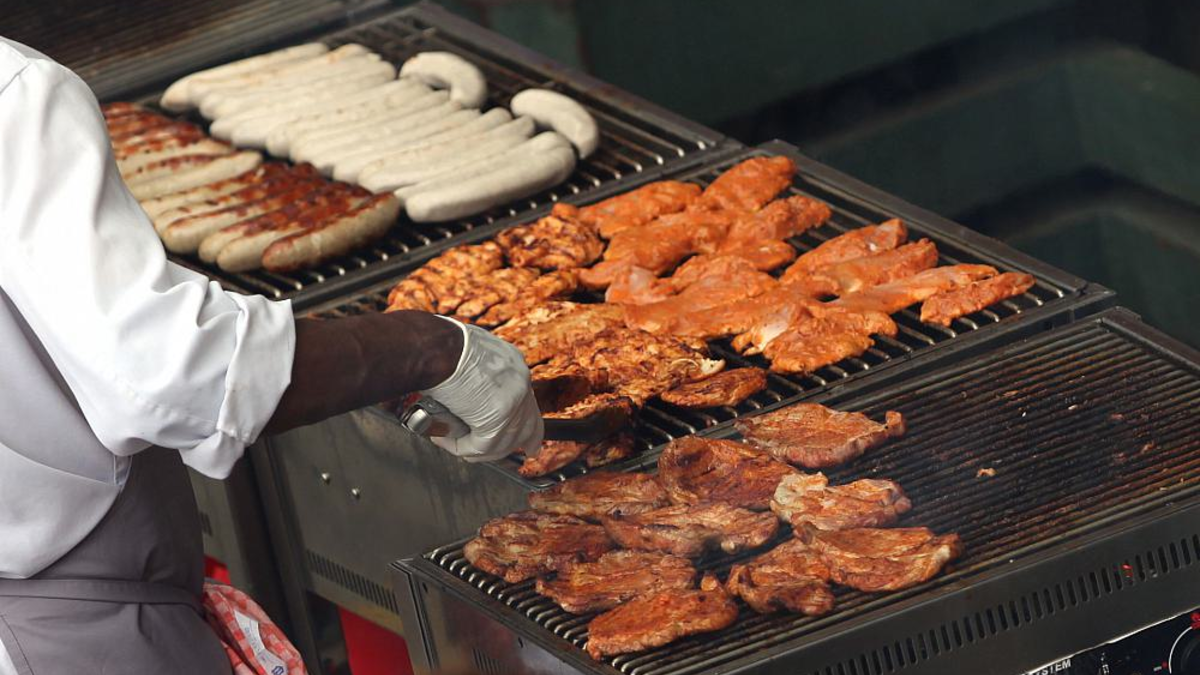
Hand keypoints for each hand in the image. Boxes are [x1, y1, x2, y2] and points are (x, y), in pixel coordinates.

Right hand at [420, 317, 543, 461]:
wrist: (433, 347)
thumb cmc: (438, 346)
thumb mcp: (466, 354)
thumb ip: (474, 373)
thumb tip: (466, 390)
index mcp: (513, 364)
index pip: (527, 400)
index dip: (526, 420)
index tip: (530, 434)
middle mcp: (519, 383)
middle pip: (528, 424)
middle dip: (526, 442)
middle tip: (526, 452)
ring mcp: (511, 403)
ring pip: (502, 442)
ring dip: (478, 449)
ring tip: (454, 443)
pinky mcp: (496, 421)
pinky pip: (480, 447)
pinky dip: (459, 447)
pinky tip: (443, 439)